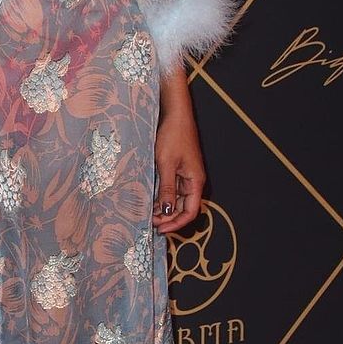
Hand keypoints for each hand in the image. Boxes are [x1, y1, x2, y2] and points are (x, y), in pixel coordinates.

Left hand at [152, 101, 205, 233]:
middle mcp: (192, 181)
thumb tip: (166, 212)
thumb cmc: (173, 136)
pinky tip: (150, 199)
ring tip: (147, 213)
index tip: (160, 229)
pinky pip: (171, 189)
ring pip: (176, 200)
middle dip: (168, 218)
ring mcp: (185, 175)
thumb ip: (167, 189)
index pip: (190, 212)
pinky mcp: (177, 169)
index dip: (176, 223)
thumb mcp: (166, 164)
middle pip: (183, 208)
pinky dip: (162, 196)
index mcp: (195, 182)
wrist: (175, 115)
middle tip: (149, 222)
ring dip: (163, 208)